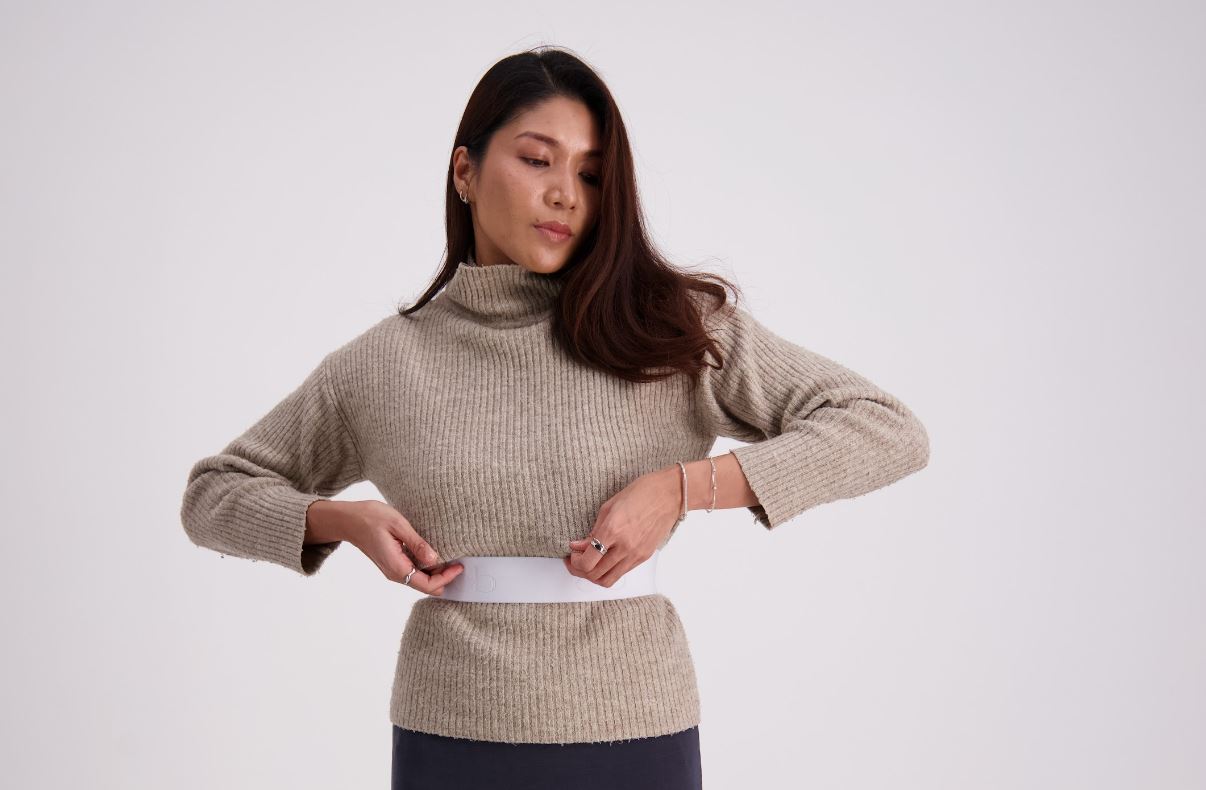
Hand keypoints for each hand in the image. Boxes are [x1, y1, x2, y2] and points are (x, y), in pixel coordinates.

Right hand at [335, 500, 463, 595]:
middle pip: (425, 587)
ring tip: (450, 558)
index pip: (428, 584)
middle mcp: (394, 574)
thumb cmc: (370, 518)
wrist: (348, 520)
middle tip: (458, 562)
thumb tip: (435, 560)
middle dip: (443, 578)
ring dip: (436, 573)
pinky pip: (413, 573)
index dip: (446, 578)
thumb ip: (417, 544)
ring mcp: (392, 571)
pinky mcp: (392, 565)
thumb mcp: (398, 525)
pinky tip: (434, 555)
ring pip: (420, 581)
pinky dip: (426, 568)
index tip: (459, 565)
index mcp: (397, 567)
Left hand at [564, 466, 681, 587]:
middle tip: (575, 561)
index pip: (587, 561)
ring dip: (594, 576)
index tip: (571, 554)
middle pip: (594, 575)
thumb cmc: (641, 493)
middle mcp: (625, 546)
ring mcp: (636, 554)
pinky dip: (609, 570)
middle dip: (579, 570)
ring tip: (589, 564)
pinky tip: (605, 559)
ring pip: (608, 580)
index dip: (574, 561)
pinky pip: (622, 573)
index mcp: (612, 530)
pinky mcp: (644, 557)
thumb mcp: (609, 507)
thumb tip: (579, 545)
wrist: (669, 494)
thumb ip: (593, 530)